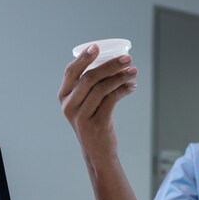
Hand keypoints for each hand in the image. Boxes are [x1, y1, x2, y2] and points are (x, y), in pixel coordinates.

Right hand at [58, 44, 137, 162]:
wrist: (97, 152)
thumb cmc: (94, 122)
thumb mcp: (85, 104)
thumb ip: (90, 86)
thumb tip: (112, 62)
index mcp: (64, 97)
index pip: (71, 72)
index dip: (83, 58)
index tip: (97, 47)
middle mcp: (69, 106)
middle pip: (89, 78)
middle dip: (110, 65)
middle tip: (127, 59)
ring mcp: (81, 116)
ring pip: (102, 88)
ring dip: (120, 77)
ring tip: (134, 72)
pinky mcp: (96, 124)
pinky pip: (111, 101)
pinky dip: (123, 90)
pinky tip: (132, 86)